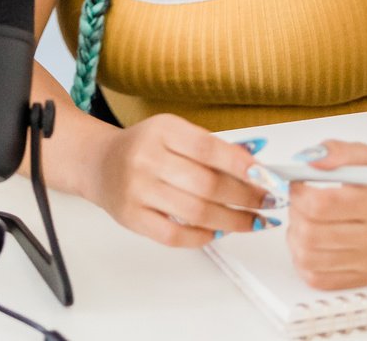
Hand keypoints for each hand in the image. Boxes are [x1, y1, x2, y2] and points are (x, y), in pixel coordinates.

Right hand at [86, 113, 272, 246]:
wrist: (98, 163)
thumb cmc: (144, 147)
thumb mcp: (174, 132)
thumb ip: (212, 147)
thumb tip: (256, 161)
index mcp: (162, 130)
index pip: (209, 148)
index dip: (243, 165)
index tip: (268, 177)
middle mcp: (146, 158)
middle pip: (207, 184)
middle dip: (246, 197)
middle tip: (268, 202)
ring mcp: (137, 190)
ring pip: (195, 212)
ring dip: (232, 221)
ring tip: (252, 222)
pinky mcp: (132, 218)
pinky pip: (174, 236)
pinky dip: (202, 237)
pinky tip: (218, 232)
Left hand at [285, 140, 366, 288]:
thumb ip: (337, 151)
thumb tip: (307, 160)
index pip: (320, 205)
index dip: (298, 193)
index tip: (298, 183)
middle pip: (311, 233)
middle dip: (294, 213)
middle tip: (299, 201)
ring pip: (309, 258)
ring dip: (295, 237)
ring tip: (304, 221)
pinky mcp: (366, 277)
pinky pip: (319, 279)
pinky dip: (304, 261)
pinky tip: (311, 242)